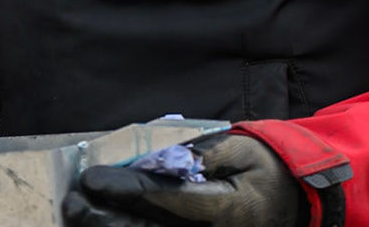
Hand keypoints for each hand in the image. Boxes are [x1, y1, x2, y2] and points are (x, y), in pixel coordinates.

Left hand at [62, 133, 303, 226]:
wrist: (296, 202)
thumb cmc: (264, 169)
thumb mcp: (239, 150)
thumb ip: (197, 156)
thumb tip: (155, 162)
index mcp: (227, 210)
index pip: (164, 200)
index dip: (123, 190)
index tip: (90, 180)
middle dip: (104, 220)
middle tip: (73, 204)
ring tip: (79, 217)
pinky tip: (104, 226)